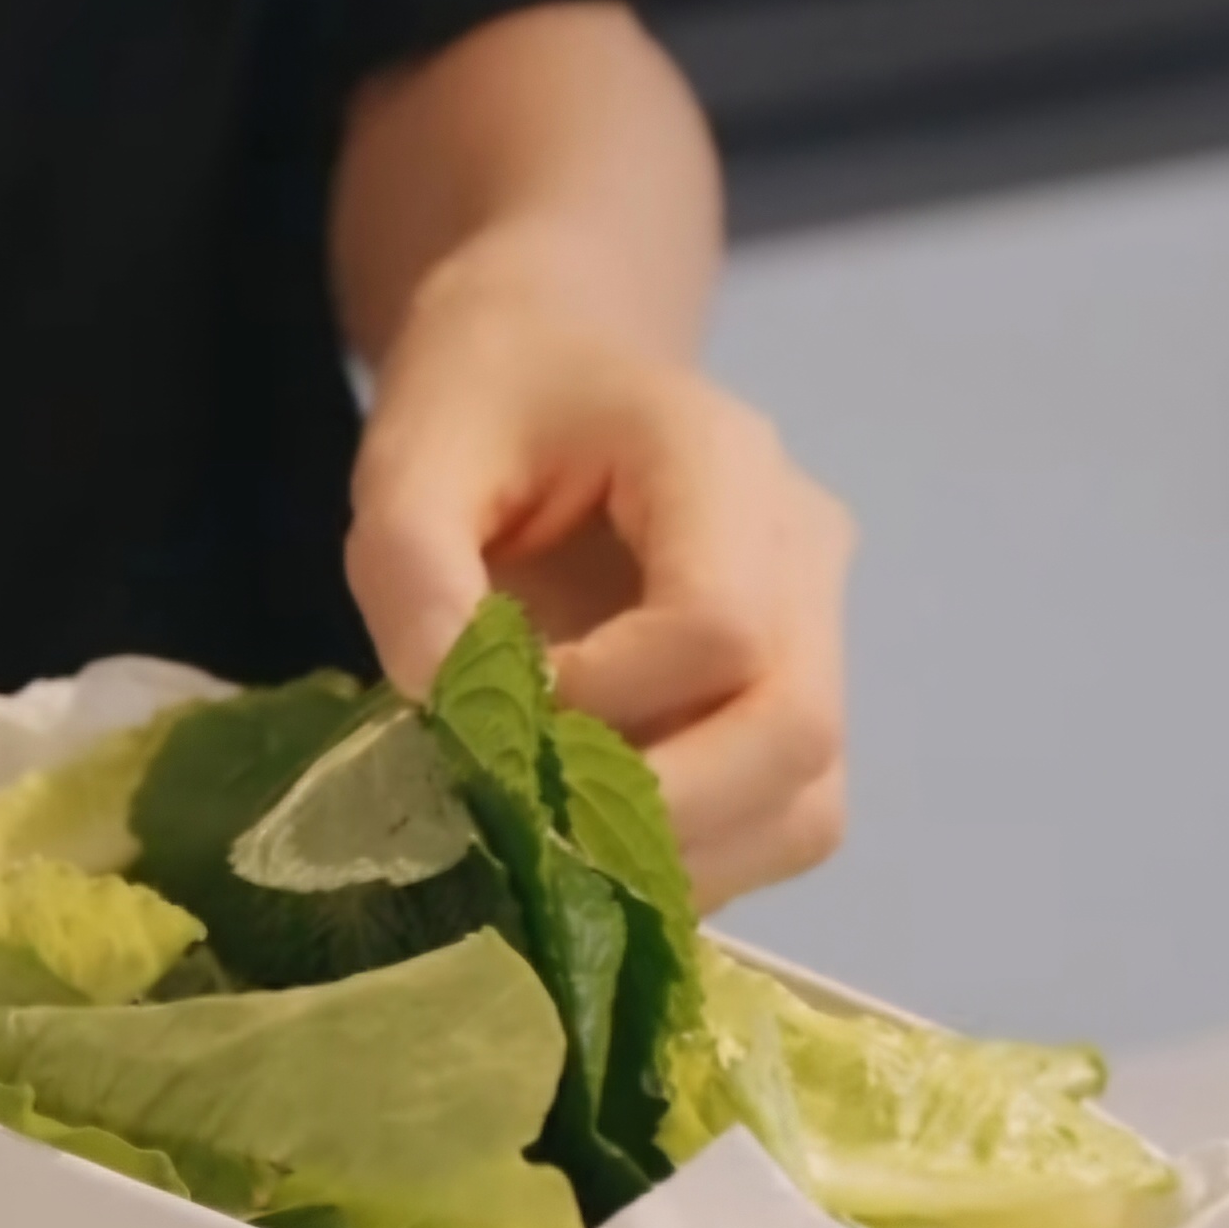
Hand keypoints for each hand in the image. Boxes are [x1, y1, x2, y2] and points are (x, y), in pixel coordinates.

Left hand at [343, 266, 852, 913]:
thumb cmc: (482, 406)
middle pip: (796, 732)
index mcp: (720, 459)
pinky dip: (687, 861)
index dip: (603, 702)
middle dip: (655, 816)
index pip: (718, 626)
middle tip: (529, 829)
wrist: (550, 367)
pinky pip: (781, 820)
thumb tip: (459, 722)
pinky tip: (590, 836)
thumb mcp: (409, 460)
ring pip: (806, 802)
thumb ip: (414, 575)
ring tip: (554, 840)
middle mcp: (802, 548)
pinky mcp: (797, 700)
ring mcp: (818, 630)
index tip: (496, 705)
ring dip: (675, 858)